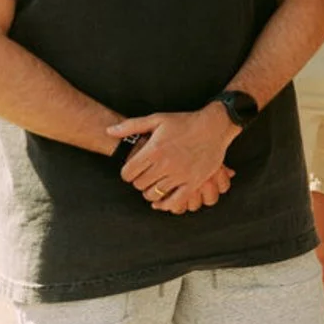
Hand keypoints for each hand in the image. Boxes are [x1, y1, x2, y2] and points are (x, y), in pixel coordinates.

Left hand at [110, 106, 237, 205]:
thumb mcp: (157, 119)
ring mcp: (180, 175)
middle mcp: (165, 164)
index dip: (127, 173)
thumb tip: (109, 131)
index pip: (128, 173)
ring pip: (155, 194)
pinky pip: (175, 201)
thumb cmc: (184, 122)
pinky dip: (166, 205)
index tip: (133, 171)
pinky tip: (163, 201)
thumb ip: (131, 126)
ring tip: (155, 184)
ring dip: (151, 192)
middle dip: (139, 182)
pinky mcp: (194, 182)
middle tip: (145, 176)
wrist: (214, 126)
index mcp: (154, 150)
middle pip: (139, 185)